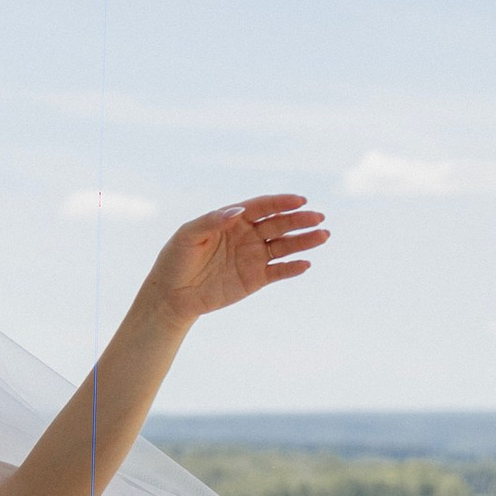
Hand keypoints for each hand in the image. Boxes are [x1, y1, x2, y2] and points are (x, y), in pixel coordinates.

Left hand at [146, 193, 326, 322]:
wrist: (172, 295)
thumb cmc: (176, 260)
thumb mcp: (188, 235)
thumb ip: (213, 221)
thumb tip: (239, 211)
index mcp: (232, 220)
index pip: (262, 207)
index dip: (281, 202)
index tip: (300, 200)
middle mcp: (247, 235)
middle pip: (279, 224)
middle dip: (300, 220)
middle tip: (318, 217)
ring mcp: (253, 257)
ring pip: (284, 246)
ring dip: (304, 241)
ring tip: (323, 236)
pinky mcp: (256, 279)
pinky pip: (279, 271)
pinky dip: (292, 268)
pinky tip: (306, 264)